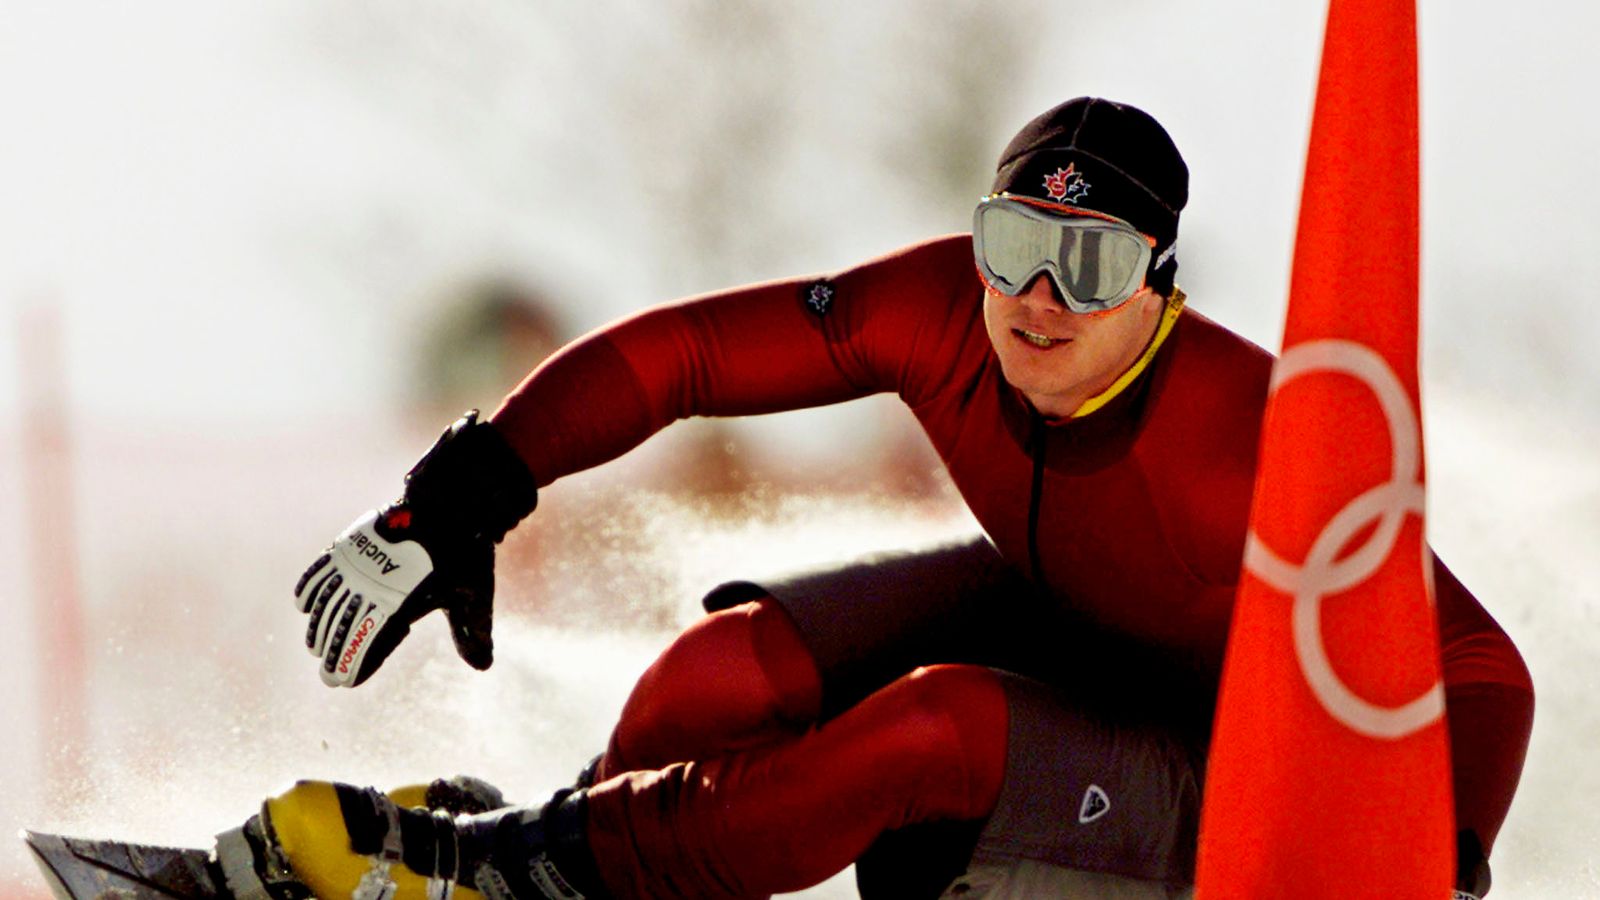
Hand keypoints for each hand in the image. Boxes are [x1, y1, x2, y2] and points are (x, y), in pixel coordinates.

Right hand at [294, 412, 536, 686]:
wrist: (449, 501)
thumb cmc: (464, 552)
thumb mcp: (472, 595)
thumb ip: (472, 632)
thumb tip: (483, 666)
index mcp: (401, 604)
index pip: (371, 643)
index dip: (357, 663)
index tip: (345, 682)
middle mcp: (373, 587)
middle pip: (345, 627)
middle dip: (334, 652)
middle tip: (327, 676)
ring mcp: (358, 564)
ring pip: (328, 603)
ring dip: (319, 627)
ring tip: (314, 646)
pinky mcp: (351, 543)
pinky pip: (321, 570)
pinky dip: (310, 588)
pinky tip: (302, 604)